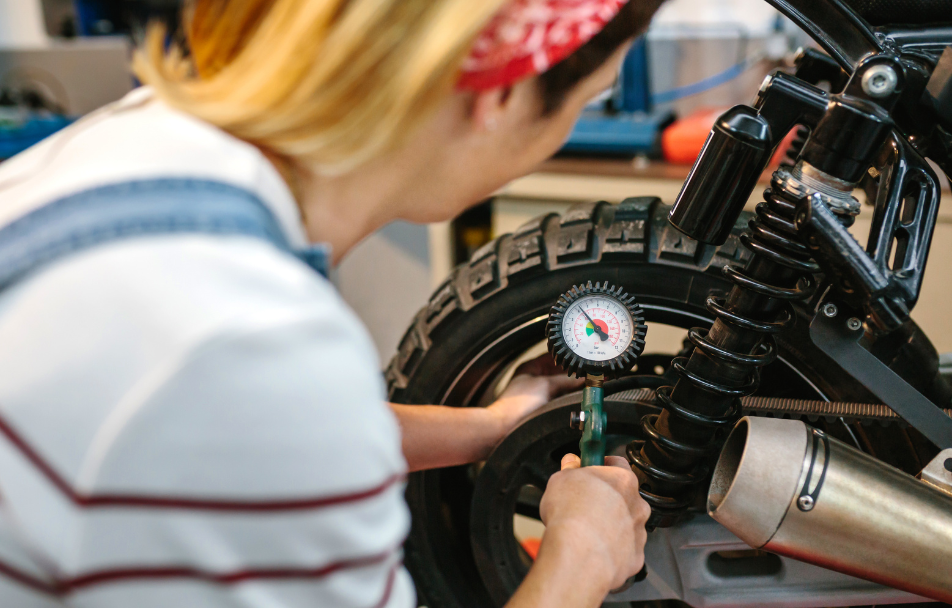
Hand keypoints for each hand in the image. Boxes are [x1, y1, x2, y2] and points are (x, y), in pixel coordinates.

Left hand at [488, 355, 582, 434]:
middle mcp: (533, 378)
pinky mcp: (541, 406)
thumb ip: (566, 380)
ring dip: (569, 385)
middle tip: (586, 372)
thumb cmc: (518, 404)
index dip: (566, 355)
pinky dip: (566, 396)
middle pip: (557, 371)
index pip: (552, 355)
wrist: (507, 426)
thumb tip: (583, 378)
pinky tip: (575, 395)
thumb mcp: (546, 385)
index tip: (580, 358)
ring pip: (558, 385)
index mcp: (530, 367)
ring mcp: (537, 392)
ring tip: (584, 382)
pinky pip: (557, 397)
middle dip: (571, 372)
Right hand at [537, 454, 649, 591]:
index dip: (602, 466)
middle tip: (585, 504)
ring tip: (587, 531)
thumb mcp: (560, 480)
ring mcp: (638, 531)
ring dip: (611, 525)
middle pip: (624, 496)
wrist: (579, 554)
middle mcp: (637, 504)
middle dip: (607, 498)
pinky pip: (625, 549)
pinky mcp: (635, 555)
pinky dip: (613, 549)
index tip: (591, 469)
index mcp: (622, 480)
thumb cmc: (572, 515)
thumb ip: (569, 469)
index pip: (617, 463)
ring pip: (626, 524)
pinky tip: (595, 548)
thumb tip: (571, 463)